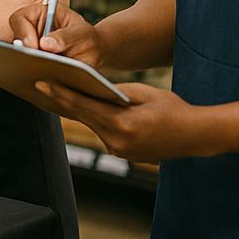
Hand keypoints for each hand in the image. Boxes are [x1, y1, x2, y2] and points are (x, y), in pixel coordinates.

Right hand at [8, 0, 104, 69]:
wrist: (93, 55)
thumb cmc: (87, 39)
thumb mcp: (83, 34)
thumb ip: (67, 36)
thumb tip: (45, 43)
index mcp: (40, 14)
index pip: (19, 19)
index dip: (23, 32)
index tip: (34, 46)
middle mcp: (30, 31)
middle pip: (15, 41)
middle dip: (25, 53)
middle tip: (40, 62)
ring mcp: (30, 49)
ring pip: (18, 58)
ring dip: (30, 65)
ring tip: (50, 70)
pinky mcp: (32, 64)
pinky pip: (26, 71)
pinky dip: (35, 75)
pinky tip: (50, 78)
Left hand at [34, 80, 213, 163]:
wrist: (195, 136)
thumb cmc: (172, 109)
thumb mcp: (144, 93)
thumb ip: (115, 92)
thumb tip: (91, 88)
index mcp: (123, 124)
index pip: (84, 106)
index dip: (62, 94)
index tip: (42, 83)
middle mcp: (118, 142)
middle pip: (84, 117)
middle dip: (64, 101)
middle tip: (42, 85)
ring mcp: (120, 151)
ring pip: (93, 125)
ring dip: (79, 111)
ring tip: (59, 93)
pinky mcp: (124, 154)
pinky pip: (104, 133)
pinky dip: (95, 121)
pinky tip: (85, 109)